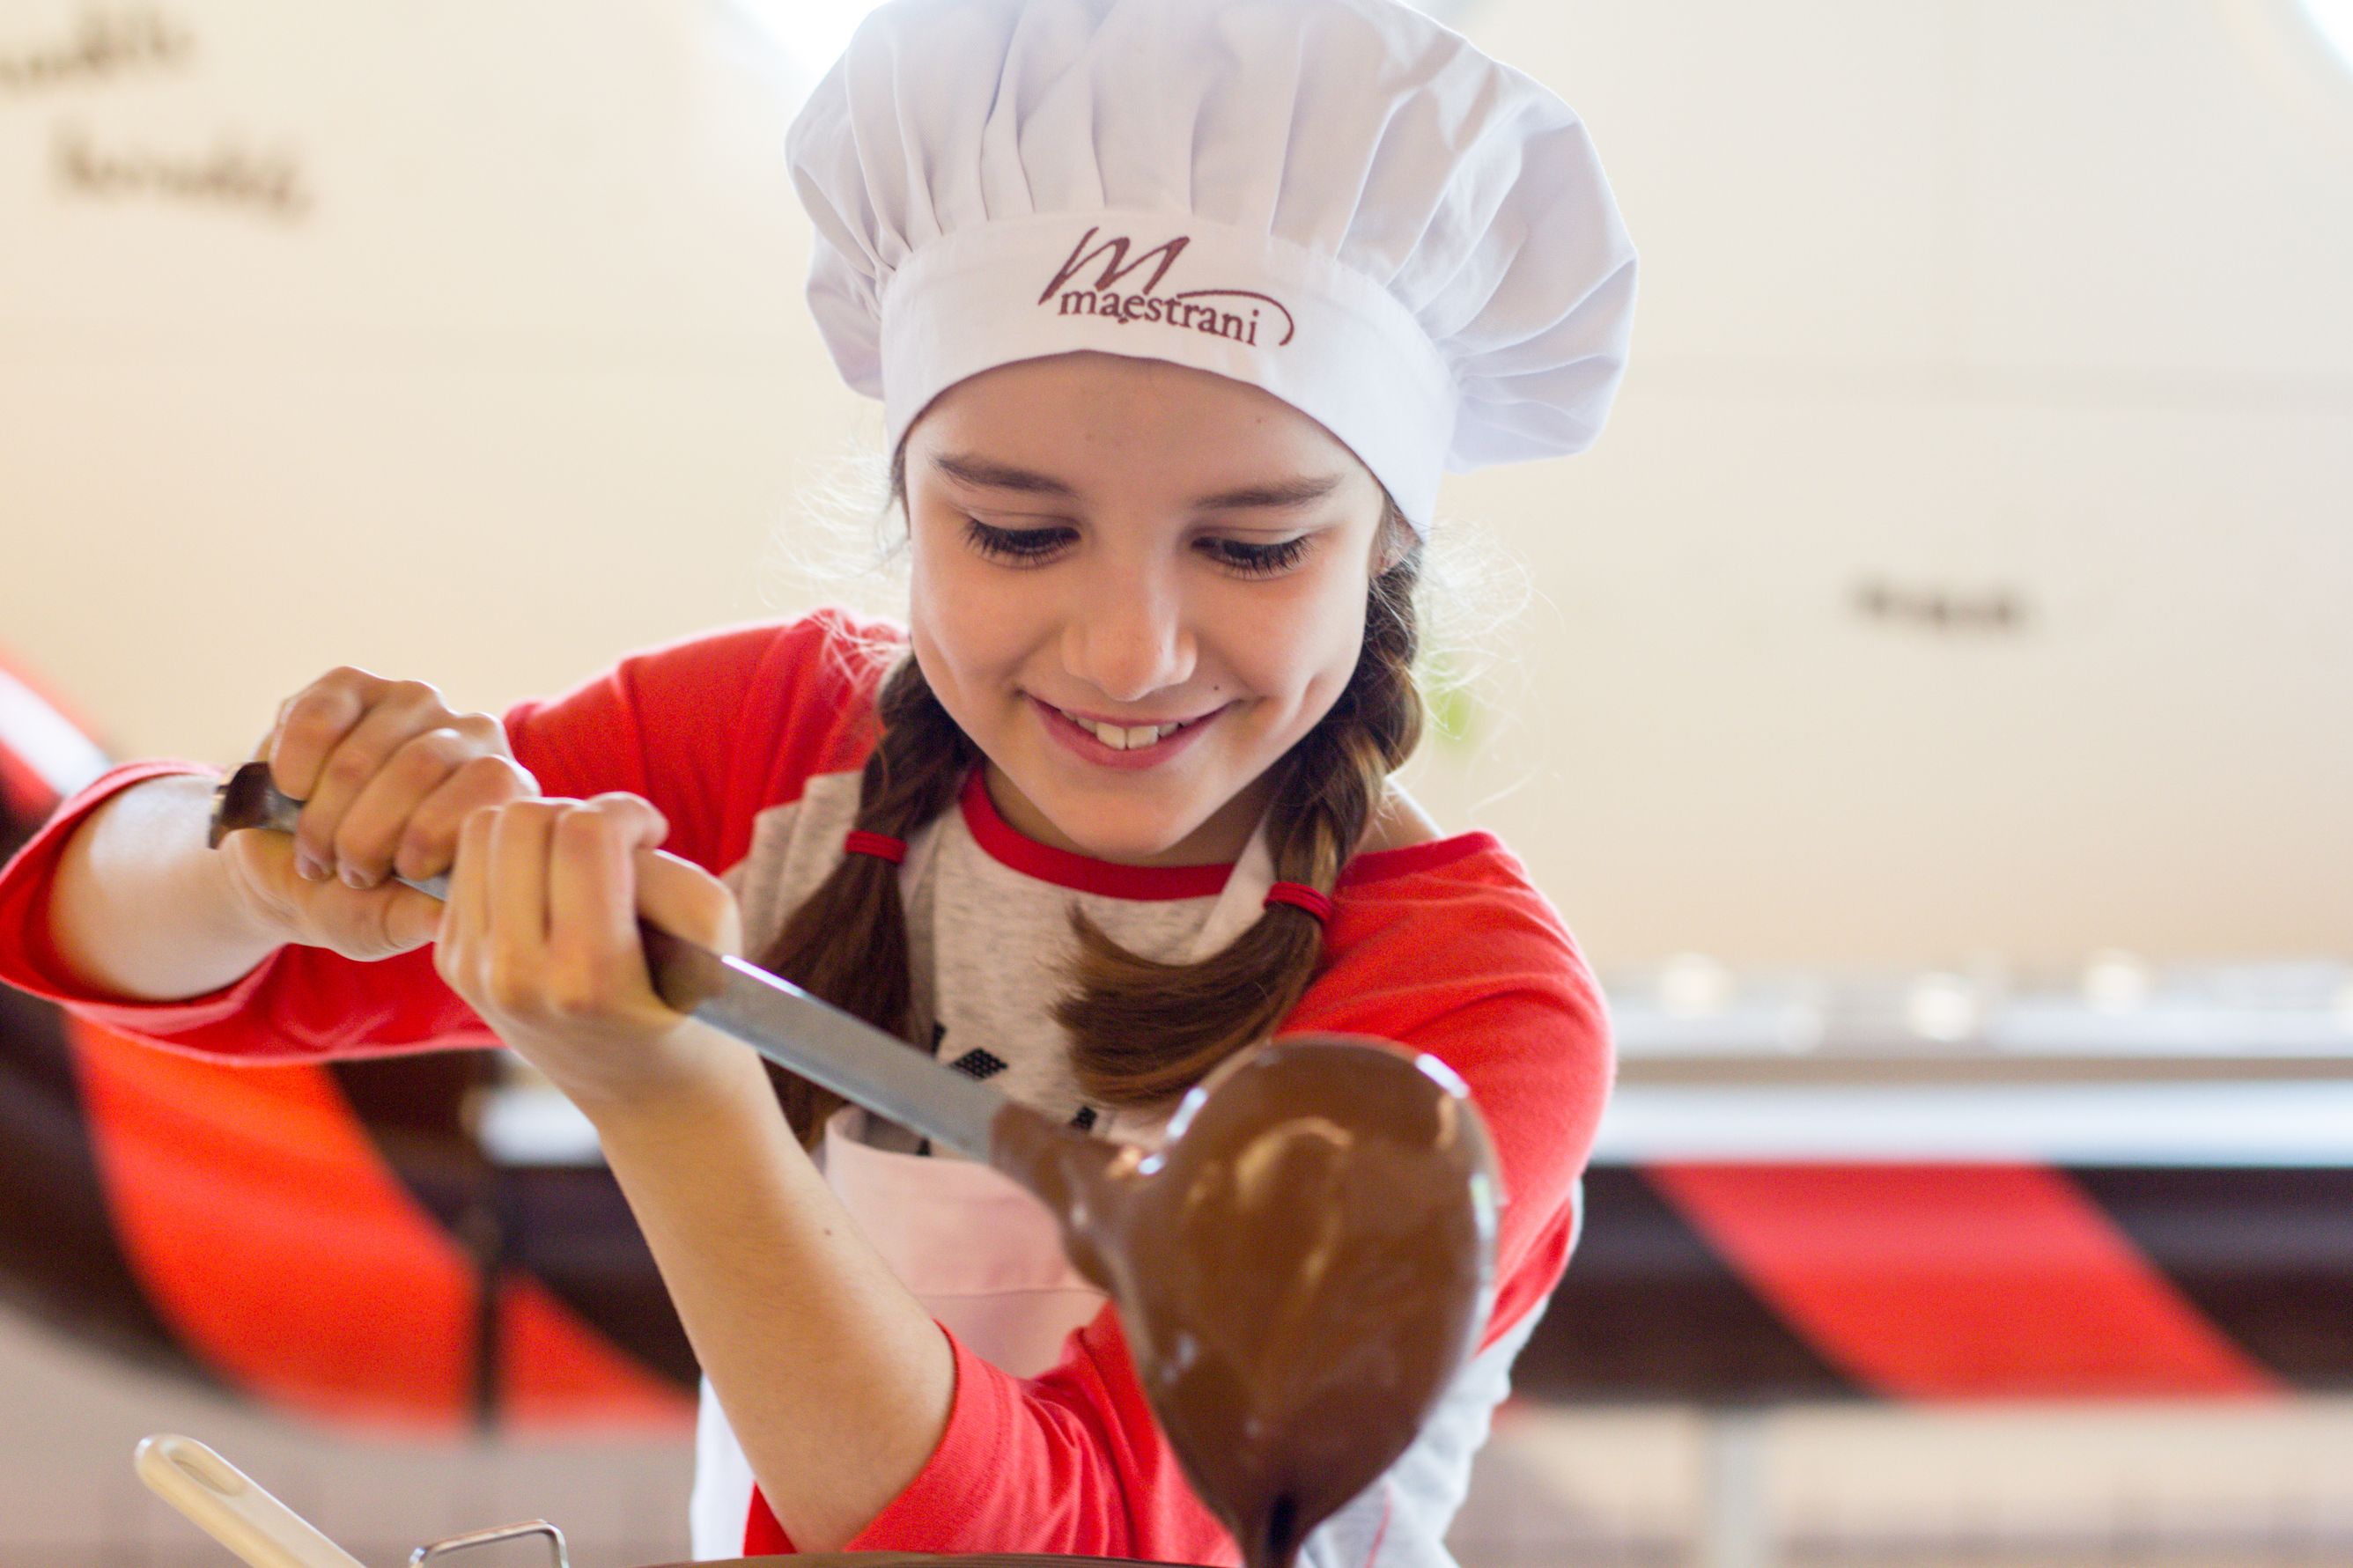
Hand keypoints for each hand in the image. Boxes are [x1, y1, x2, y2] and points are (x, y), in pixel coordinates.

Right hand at [216, 666, 533, 959]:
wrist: (286, 870)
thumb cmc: (355, 901)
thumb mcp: (384, 922)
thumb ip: (415, 917)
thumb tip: (443, 915)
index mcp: (501, 795)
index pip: (494, 784)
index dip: (439, 829)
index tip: (399, 871)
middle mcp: (471, 738)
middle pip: (424, 764)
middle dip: (368, 832)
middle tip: (345, 871)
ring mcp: (415, 704)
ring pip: (368, 749)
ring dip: (325, 811)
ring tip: (315, 849)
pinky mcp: (353, 687)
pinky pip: (322, 713)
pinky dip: (296, 762)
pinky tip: (292, 791)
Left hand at [433, 792, 749, 1113]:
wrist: (644, 1088)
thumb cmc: (691, 1000)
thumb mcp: (709, 932)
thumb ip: (657, 866)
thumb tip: (587, 823)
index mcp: (587, 978)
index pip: (584, 835)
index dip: (628, 811)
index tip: (653, 833)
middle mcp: (516, 978)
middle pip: (522, 821)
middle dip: (575, 812)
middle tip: (611, 846)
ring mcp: (474, 973)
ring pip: (483, 830)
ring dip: (536, 826)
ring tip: (575, 858)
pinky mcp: (451, 961)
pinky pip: (466, 861)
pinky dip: (507, 855)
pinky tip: (546, 884)